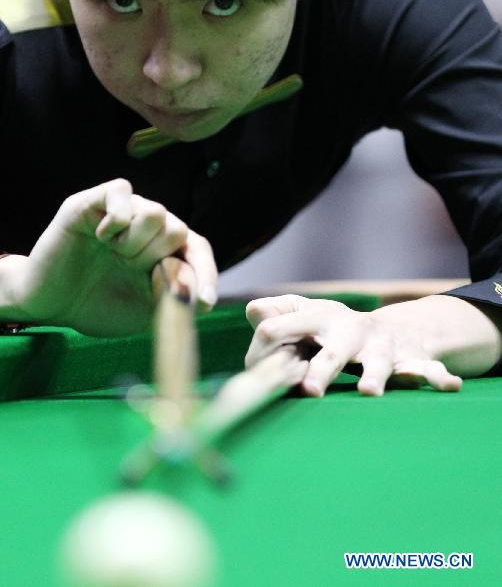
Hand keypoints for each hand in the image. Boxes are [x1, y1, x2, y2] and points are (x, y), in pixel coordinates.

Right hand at [6, 179, 216, 334]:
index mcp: (161, 249)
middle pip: (177, 228)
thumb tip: (204, 298)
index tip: (205, 301)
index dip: (204, 273)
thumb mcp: (142, 312)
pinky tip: (101, 237)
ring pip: (156, 212)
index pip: (197, 249)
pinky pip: (121, 190)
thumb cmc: (95, 305)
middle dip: (157, 261)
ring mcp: (120, 211)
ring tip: (113, 255)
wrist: (49, 304)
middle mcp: (144, 225)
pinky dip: (117, 220)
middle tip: (128, 271)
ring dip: (137, 243)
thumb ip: (173, 301)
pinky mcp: (92, 201)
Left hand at [244, 293, 501, 396]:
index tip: (259, 373)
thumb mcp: (305, 316)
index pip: (289, 327)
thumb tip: (253, 311)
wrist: (387, 330)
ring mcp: (382, 346)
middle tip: (310, 388)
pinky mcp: (410, 360)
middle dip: (322, 368)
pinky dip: (437, 376)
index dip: (270, 348)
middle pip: (334, 350)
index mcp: (319, 320)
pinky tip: (448, 385)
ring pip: (379, 361)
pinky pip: (427, 369)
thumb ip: (279, 316)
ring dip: (374, 375)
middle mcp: (351, 332)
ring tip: (368, 391)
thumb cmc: (333, 329)